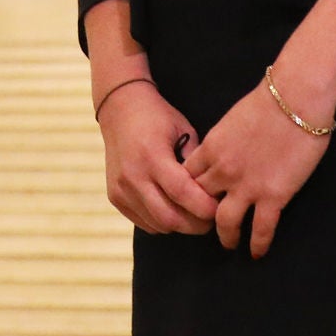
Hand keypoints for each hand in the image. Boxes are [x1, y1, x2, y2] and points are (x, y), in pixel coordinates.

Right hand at [97, 80, 215, 235]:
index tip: (220, 208)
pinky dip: (162, 223)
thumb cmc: (157, 117)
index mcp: (152, 155)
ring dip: (180, 225)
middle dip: (196, 224)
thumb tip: (211, 192)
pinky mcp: (115, 197)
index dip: (205, 207)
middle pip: (170, 217)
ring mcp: (121, 189)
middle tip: (210, 219)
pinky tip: (172, 209)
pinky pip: (145, 223)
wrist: (119, 110)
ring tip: (193, 214)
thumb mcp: (184, 130)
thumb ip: (196, 162)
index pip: (182, 193)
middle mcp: (133, 175)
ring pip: (158, 225)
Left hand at [183, 81, 333, 257]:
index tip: (191, 201)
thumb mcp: (232, 120)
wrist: (296, 99)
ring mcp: (247, 186)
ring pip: (225, 222)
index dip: (187, 192)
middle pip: (200, 202)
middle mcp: (223, 170)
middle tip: (204, 226)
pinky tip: (258, 252)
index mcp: (211, 148)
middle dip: (200, 215)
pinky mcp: (273, 196)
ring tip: (229, 243)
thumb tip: (222, 154)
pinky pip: (261, 229)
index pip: (187, 178)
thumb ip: (223, 142)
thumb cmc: (269, 101)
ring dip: (225, 236)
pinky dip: (258, 244)